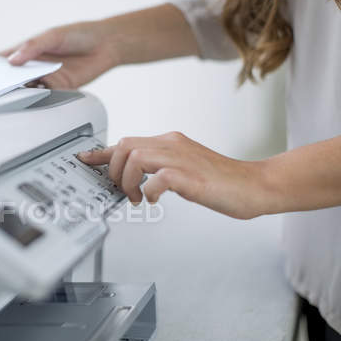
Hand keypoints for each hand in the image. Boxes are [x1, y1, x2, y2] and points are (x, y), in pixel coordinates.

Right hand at [0, 21, 120, 89]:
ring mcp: (46, 77)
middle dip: (3, 84)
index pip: (5, 59)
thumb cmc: (79, 34)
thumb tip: (12, 60)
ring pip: (28, 88)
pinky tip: (30, 100)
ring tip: (8, 97)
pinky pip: (44, 96)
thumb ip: (33, 47)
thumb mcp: (53, 35)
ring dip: (19, 93)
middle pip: (14, 77)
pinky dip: (37, 98)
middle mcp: (35, 65)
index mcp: (29, 49)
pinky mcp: (59, 88)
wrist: (106, 45)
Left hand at [77, 132, 267, 219]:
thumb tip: (136, 178)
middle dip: (113, 170)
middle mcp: (173, 145)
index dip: (101, 152)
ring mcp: (182, 159)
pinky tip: (155, 199)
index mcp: (170, 142)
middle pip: (124, 145)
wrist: (254, 185)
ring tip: (137, 198)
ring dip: (127, 182)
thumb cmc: (222, 180)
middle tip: (122, 190)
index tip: (85, 159)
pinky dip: (149, 191)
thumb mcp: (184, 168)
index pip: (127, 141)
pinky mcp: (191, 177)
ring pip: (135, 156)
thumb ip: (160, 167)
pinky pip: (158, 178)